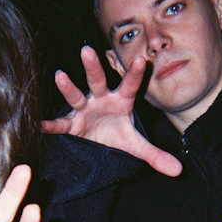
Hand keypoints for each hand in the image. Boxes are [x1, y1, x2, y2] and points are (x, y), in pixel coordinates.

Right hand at [44, 45, 182, 176]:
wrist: (97, 145)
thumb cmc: (116, 136)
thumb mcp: (136, 146)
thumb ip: (156, 155)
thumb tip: (179, 171)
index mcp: (121, 101)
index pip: (130, 85)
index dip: (136, 74)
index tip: (142, 59)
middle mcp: (101, 99)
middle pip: (98, 81)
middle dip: (93, 67)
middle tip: (87, 50)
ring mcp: (84, 110)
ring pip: (76, 96)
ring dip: (68, 87)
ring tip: (60, 75)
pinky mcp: (71, 124)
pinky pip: (61, 124)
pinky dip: (52, 125)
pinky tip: (41, 124)